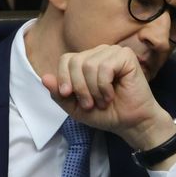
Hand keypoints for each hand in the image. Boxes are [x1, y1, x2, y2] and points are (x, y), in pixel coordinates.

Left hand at [40, 45, 175, 152]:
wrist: (131, 123)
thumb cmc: (108, 113)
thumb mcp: (75, 107)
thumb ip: (59, 93)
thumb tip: (44, 78)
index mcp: (87, 61)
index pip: (66, 59)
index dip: (64, 78)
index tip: (68, 95)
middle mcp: (100, 53)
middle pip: (75, 61)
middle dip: (79, 87)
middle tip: (90, 104)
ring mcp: (113, 53)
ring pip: (89, 65)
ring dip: (94, 90)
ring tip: (102, 101)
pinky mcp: (126, 57)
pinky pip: (105, 67)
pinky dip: (104, 86)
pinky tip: (111, 95)